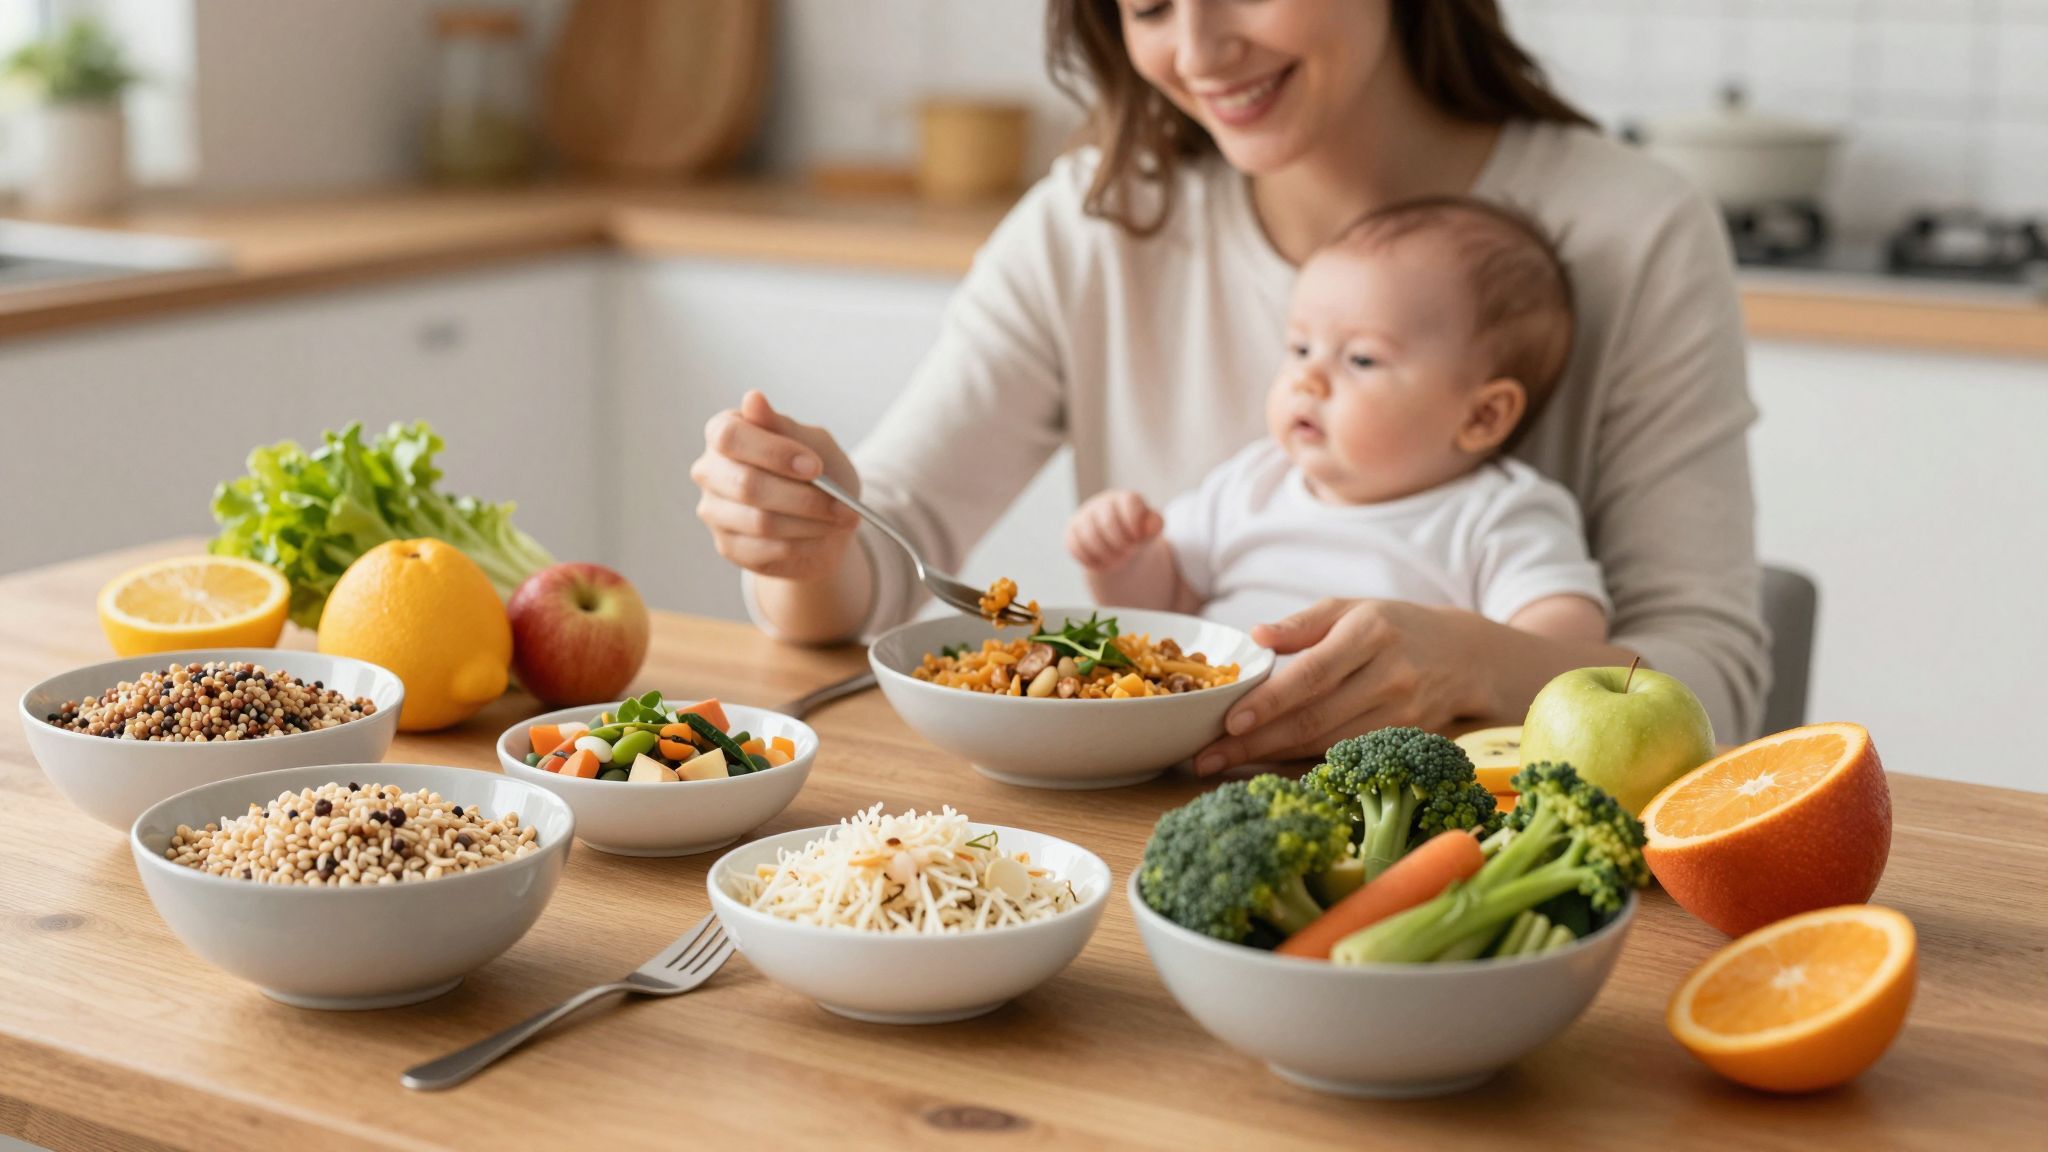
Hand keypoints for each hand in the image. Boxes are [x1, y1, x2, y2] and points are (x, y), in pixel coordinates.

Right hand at [690, 391, 860, 580]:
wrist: (825, 521)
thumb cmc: (815, 473)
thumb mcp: (812, 443)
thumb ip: (784, 427)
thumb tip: (752, 399)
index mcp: (725, 433)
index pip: (730, 436)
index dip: (773, 453)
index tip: (815, 467)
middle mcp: (710, 470)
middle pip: (746, 485)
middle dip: (803, 497)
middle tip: (842, 504)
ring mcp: (714, 511)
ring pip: (760, 522)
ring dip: (811, 523)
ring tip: (840, 519)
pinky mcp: (728, 546)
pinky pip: (766, 551)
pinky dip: (804, 545)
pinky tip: (821, 536)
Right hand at [1065, 490, 1163, 570]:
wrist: (1119, 545)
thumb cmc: (1138, 534)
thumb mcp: (1151, 530)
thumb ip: (1155, 524)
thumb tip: (1149, 524)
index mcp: (1125, 499)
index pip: (1130, 501)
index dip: (1134, 522)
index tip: (1137, 537)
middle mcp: (1102, 503)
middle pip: (1108, 522)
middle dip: (1120, 543)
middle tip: (1128, 553)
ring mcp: (1084, 516)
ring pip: (1090, 536)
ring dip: (1106, 555)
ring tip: (1116, 560)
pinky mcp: (1071, 531)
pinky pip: (1075, 547)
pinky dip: (1090, 560)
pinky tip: (1100, 561)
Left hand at [1193, 598, 1483, 775]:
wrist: (1464, 656)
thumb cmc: (1393, 627)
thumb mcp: (1349, 608)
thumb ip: (1302, 623)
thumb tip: (1255, 636)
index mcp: (1370, 634)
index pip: (1312, 675)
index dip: (1269, 702)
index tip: (1229, 722)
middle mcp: (1390, 676)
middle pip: (1314, 719)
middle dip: (1255, 743)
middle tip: (1206, 758)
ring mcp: (1403, 714)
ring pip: (1327, 745)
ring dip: (1272, 760)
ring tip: (1224, 765)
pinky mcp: (1407, 742)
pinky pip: (1345, 758)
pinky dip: (1304, 766)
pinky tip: (1268, 770)